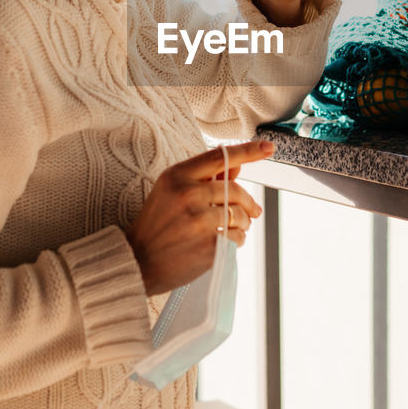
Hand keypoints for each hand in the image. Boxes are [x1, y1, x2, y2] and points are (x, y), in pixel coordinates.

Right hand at [125, 141, 271, 295]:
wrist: (138, 261)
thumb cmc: (158, 223)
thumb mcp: (173, 192)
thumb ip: (205, 178)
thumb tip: (238, 165)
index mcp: (177, 176)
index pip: (220, 157)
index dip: (248, 151)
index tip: (268, 147)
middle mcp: (187, 195)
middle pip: (236, 189)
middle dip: (248, 202)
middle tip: (253, 211)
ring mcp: (198, 221)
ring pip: (240, 215)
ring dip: (244, 222)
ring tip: (236, 227)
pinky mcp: (208, 246)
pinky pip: (237, 237)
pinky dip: (237, 239)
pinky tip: (224, 242)